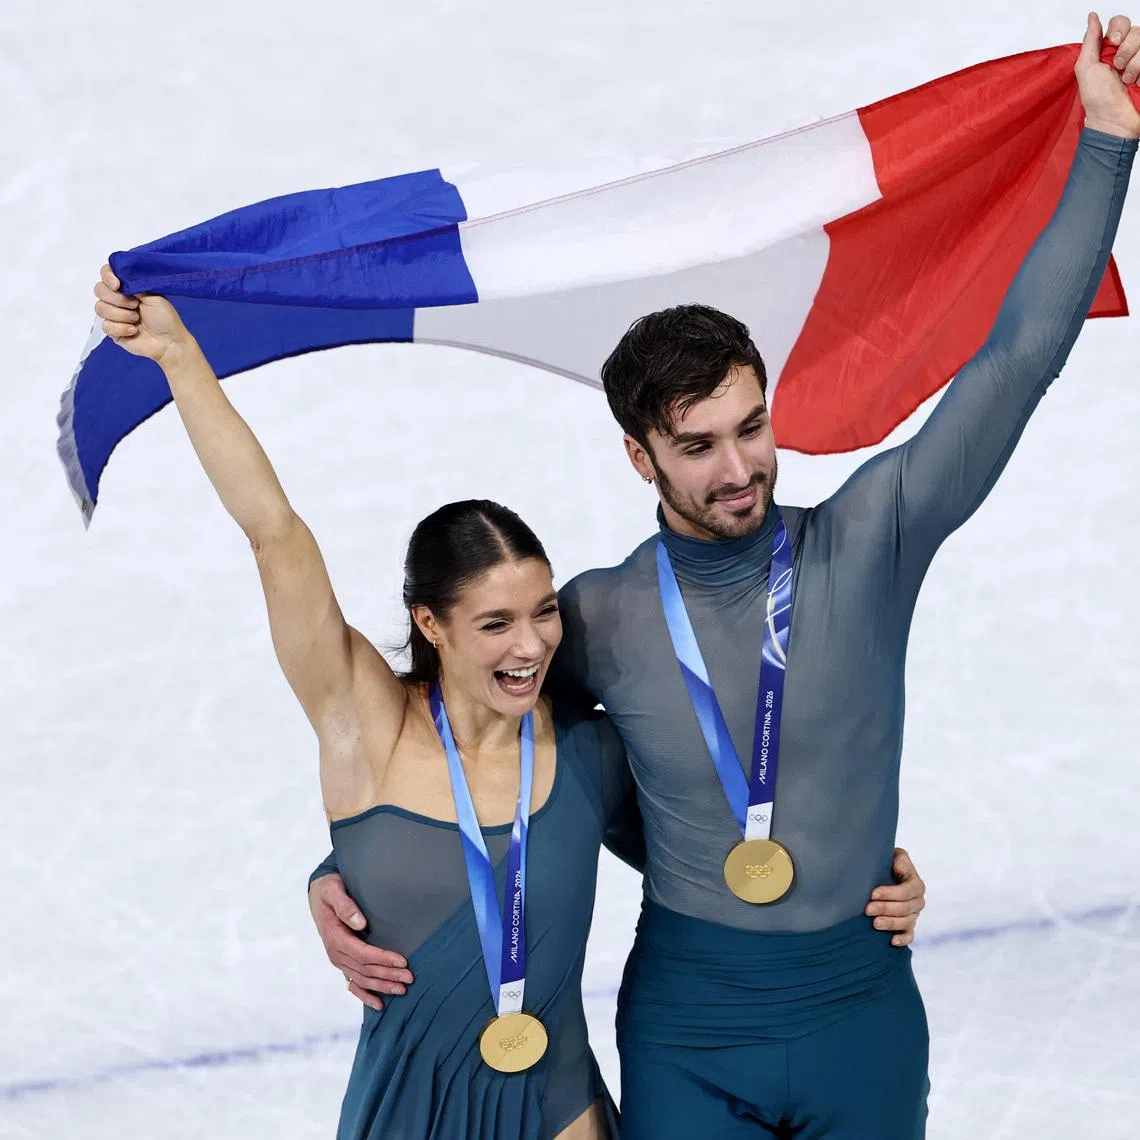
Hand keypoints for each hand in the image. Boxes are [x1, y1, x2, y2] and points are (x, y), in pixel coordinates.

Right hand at [94, 263, 190, 362]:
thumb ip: (134, 283)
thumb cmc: (165, 318)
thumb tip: (119, 275)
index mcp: (127, 288)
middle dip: (118, 299)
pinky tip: (134, 331)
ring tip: (137, 319)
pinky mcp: (113, 331)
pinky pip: (106, 326)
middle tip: (135, 305)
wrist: (169, 342)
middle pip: (99, 290)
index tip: (117, 285)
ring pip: (100, 308)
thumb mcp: (153, 296)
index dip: (107, 277)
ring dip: (121, 314)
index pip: (106, 274)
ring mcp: (114, 315)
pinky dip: (121, 328)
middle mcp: (118, 299)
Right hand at [308, 873, 414, 1010]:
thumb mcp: (333, 890)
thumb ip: (345, 906)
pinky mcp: (342, 962)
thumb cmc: (329, 889)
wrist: (319, 894)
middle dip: (388, 975)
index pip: (363, 954)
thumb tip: (360, 923)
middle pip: (365, 969)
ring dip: (382, 986)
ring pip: (362, 979)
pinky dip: (365, 995)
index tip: (403, 961)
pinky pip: (353, 984)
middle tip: (410, 978)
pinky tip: (379, 1005)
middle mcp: (336, 953)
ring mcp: (339, 960)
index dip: (383, 959)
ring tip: (402, 990)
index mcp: (335, 937)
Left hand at [864, 847, 925, 947]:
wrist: (885, 875)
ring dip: (890, 924)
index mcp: (916, 884)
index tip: (872, 894)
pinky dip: (903, 939)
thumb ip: (899, 858)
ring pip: (906, 923)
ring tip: (875, 924)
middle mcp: (918, 901)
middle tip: (867, 909)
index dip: (890, 893)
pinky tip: (892, 941)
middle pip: (904, 908)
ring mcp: (914, 915)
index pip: (906, 891)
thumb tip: (898, 866)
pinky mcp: (908, 926)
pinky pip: (909, 936)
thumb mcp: (894, 856)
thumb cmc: (888, 864)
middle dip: (885, 909)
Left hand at [1077, 13, 1139, 138]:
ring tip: (1128, 80)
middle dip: (1126, 50)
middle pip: (1137, 31)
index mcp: (1111, 49)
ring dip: (1136, 64)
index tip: (1112, 42)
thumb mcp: (1086, 68)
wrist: (1113, 121)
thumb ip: (1090, 41)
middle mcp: (1129, 51)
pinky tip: (1138, 83)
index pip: (1121, 23)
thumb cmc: (1098, 99)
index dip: (1119, 28)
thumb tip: (1092, 16)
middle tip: (1118, 68)